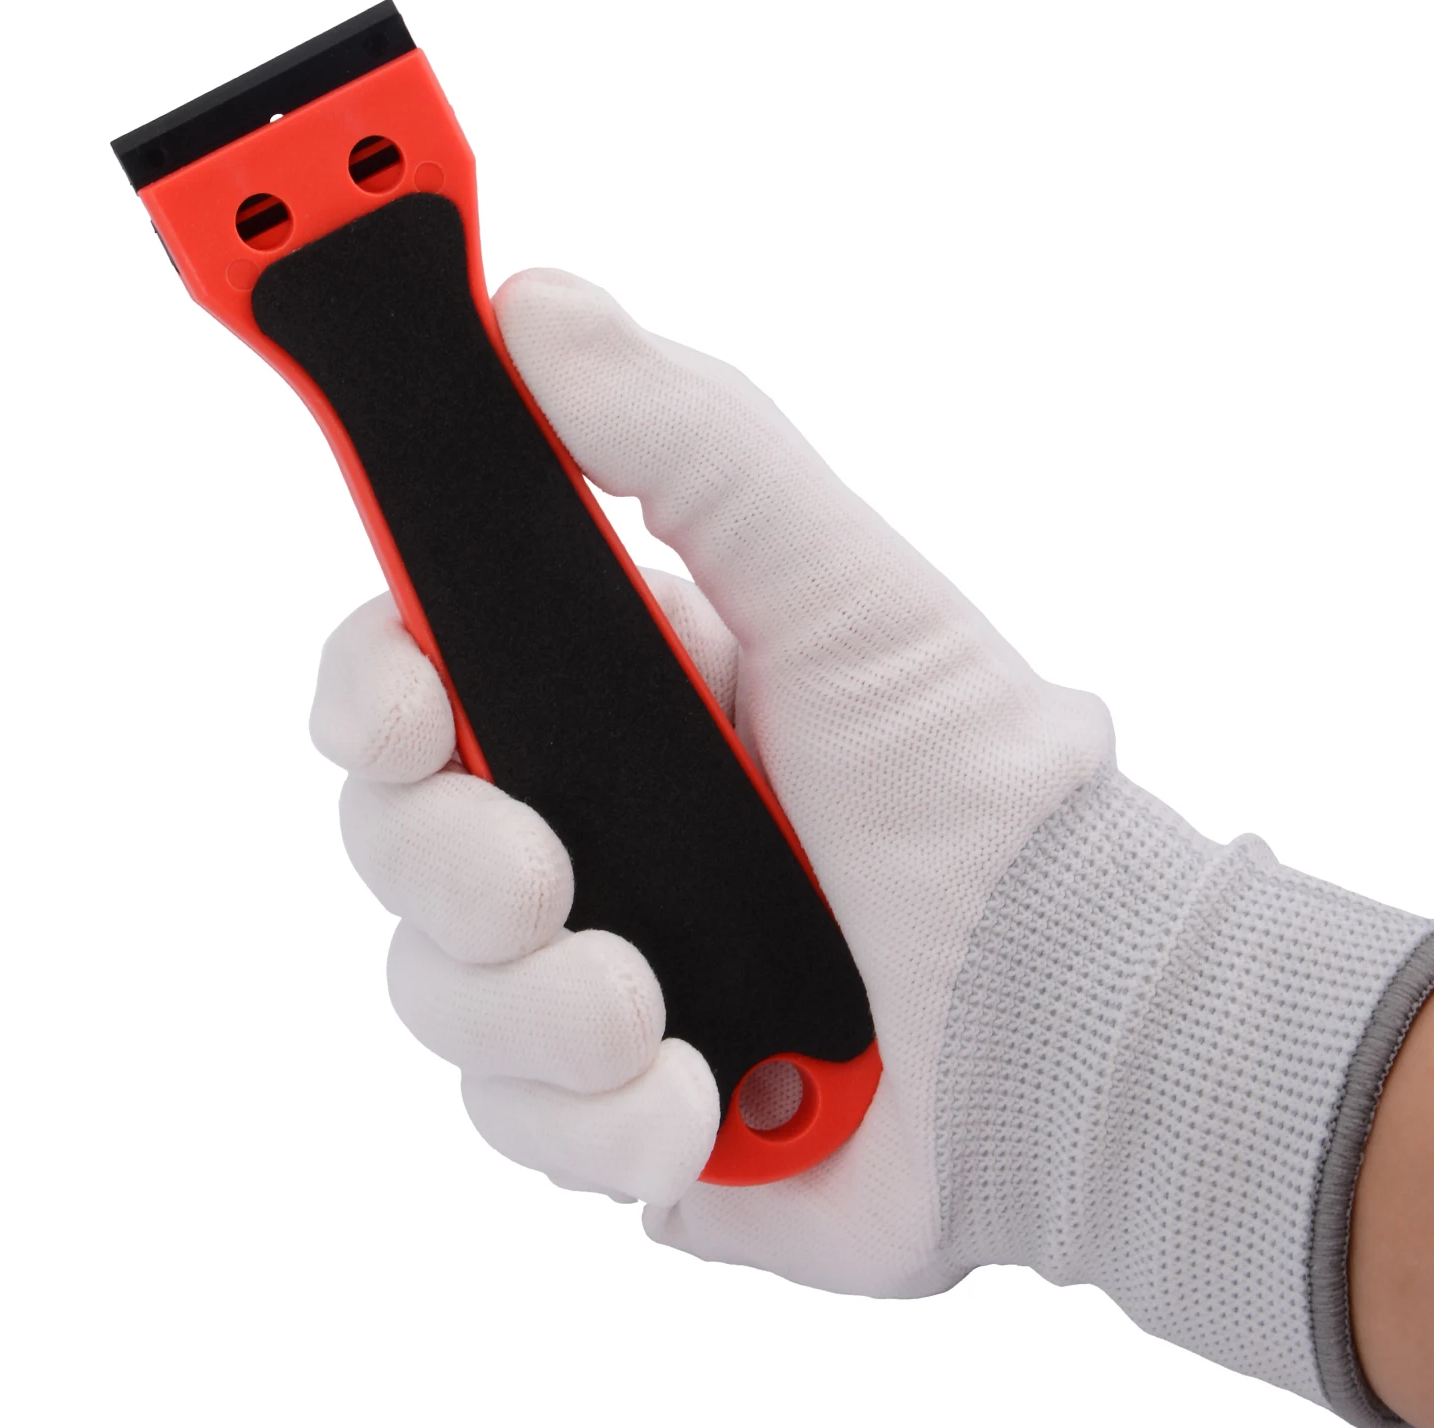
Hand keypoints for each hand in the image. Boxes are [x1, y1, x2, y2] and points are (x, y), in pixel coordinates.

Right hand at [310, 267, 1111, 1294]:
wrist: (1069, 1021)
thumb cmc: (968, 785)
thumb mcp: (843, 586)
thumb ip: (692, 444)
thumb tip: (532, 306)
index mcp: (603, 697)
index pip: (409, 670)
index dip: (365, 684)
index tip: (394, 708)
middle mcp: (578, 828)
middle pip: (394, 836)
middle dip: (447, 864)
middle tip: (545, 878)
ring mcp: (584, 972)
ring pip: (436, 990)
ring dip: (529, 1008)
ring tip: (653, 1014)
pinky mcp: (613, 1110)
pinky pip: (518, 1127)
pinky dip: (597, 1125)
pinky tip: (699, 1105)